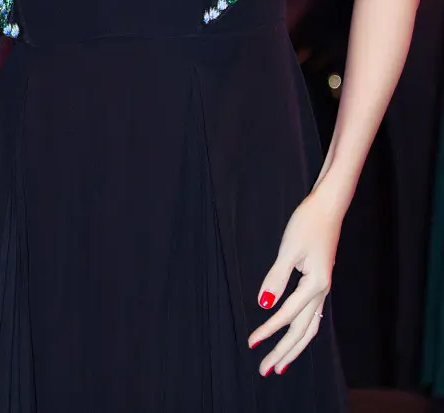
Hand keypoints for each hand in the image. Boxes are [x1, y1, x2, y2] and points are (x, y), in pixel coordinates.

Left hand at [247, 189, 342, 375]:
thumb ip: (276, 277)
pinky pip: (311, 316)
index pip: (286, 315)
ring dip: (293, 348)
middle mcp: (321, 292)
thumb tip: (264, 305)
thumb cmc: (307, 224)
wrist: (328, 208)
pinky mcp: (318, 283)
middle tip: (264, 370)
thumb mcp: (289, 249)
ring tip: (279, 365)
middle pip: (302, 332)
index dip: (268, 330)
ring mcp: (322, 289)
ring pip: (309, 328)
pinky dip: (301, 332)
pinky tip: (292, 337)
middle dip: (283, 352)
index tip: (250, 343)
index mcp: (314, 285)